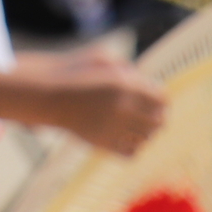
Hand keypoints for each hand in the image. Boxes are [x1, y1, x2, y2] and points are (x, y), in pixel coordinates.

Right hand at [47, 58, 164, 155]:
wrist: (49, 95)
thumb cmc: (75, 72)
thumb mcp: (103, 59)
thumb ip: (128, 70)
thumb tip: (146, 83)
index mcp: (125, 86)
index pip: (162, 100)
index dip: (160, 99)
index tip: (154, 98)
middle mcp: (123, 109)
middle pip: (158, 122)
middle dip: (156, 117)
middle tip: (148, 114)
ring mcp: (114, 129)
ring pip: (147, 138)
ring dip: (145, 132)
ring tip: (135, 125)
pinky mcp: (104, 144)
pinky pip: (132, 152)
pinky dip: (134, 146)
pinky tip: (126, 137)